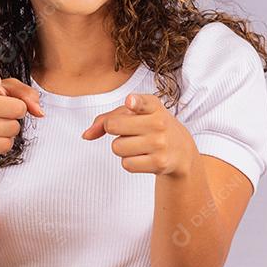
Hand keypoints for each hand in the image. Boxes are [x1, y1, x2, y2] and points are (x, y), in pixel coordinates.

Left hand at [81, 92, 196, 177]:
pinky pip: (126, 164)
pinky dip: (129, 161)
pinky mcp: (159, 163)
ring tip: (138, 144)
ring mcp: (160, 144)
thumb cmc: (150, 127)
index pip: (142, 102)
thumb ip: (107, 118)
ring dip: (122, 148)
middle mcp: (159, 123)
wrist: (180, 150)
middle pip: (113, 126)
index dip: (134, 103)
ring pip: (117, 148)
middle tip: (128, 131)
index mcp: (153, 106)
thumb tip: (86, 135)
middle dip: (114, 130)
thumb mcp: (134, 115)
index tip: (130, 103)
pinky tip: (143, 156)